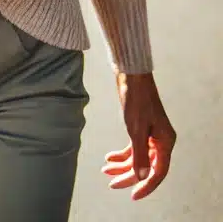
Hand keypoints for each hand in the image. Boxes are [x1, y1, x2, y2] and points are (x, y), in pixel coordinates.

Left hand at [103, 72, 175, 199]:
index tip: (132, 195)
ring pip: (138, 157)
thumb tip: (142, 177)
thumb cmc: (136, 99)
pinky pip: (133, 147)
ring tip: (106, 170)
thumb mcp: (136, 129)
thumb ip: (139, 154)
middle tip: (111, 184)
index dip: (145, 186)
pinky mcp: (142, 128)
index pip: (157, 172)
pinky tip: (109, 157)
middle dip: (128, 176)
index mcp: (165, 143)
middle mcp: (161, 141)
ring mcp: (152, 135)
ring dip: (123, 165)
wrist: (131, 76)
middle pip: (146, 166)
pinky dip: (122, 153)